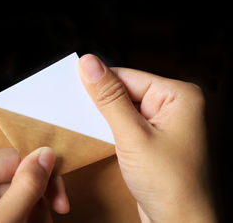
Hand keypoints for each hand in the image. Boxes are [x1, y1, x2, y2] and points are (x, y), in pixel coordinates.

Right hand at [79, 54, 215, 222]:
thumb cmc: (171, 185)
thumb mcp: (133, 136)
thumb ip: (109, 98)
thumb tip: (90, 64)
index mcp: (178, 95)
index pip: (127, 75)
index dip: (98, 83)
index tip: (72, 87)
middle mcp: (173, 106)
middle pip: (124, 91)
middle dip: (102, 104)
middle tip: (78, 112)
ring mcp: (163, 124)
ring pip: (122, 109)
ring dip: (104, 119)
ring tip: (90, 128)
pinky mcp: (152, 139)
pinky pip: (125, 125)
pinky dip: (110, 131)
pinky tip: (101, 138)